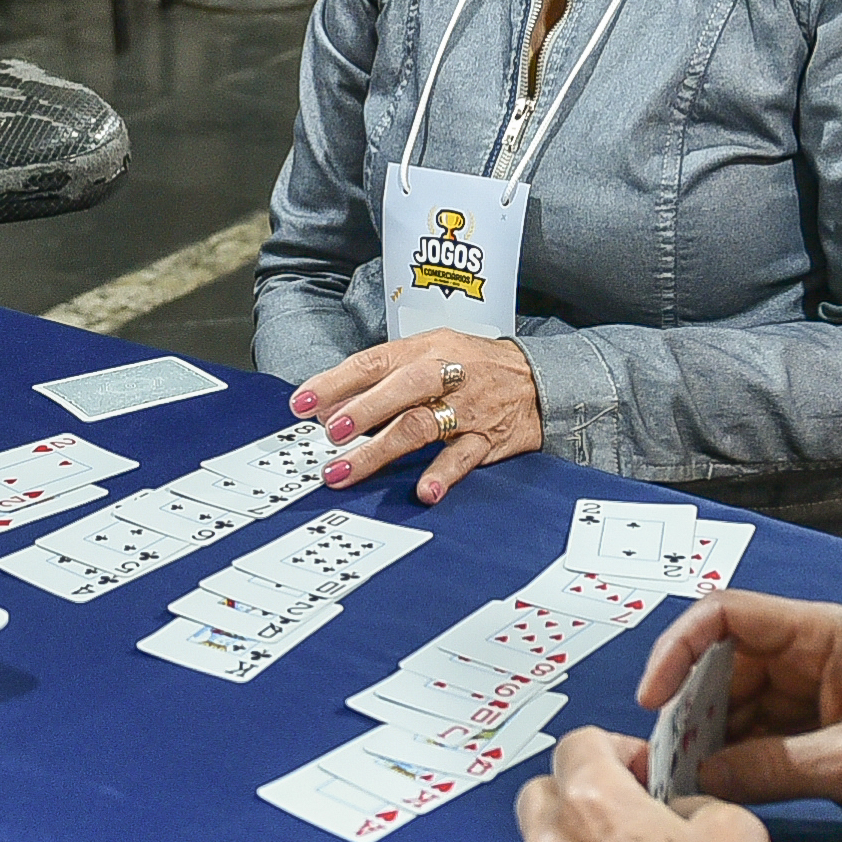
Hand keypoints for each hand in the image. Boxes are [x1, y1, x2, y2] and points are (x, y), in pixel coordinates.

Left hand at [293, 332, 541, 504]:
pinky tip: (423, 491)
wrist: (539, 380)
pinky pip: (463, 457)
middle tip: (328, 434)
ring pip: (421, 426)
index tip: (302, 403)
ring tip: (347, 469)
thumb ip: (381, 379)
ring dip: (380, 449)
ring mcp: (467, 408)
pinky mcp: (488, 439)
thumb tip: (329, 406)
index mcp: (426, 349)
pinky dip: (442, 474)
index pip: (373, 362)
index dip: (335, 382)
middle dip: (360, 411)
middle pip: (398, 390)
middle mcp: (445, 374)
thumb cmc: (473, 367)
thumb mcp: (429, 355)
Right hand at [632, 592, 841, 841]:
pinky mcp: (812, 742)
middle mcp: (805, 662)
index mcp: (820, 639)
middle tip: (661, 761)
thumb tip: (700, 776)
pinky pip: (753, 744)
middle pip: (719, 668)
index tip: (653, 700)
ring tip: (676, 784)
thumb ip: (776, 766)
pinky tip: (709, 794)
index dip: (678, 650)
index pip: (727, 617)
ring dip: (703, 742)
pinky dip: (728, 765)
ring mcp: (807, 702)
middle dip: (685, 709)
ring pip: (731, 711)